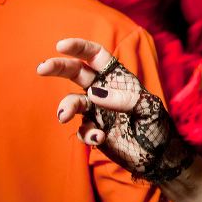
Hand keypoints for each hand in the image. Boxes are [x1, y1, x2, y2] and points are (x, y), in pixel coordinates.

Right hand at [38, 38, 193, 181]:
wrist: (159, 156)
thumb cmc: (157, 126)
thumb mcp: (147, 108)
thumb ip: (123, 99)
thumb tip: (94, 93)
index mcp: (118, 78)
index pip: (96, 56)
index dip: (79, 48)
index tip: (61, 45)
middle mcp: (103, 91)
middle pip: (77, 72)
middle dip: (59, 67)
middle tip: (42, 68)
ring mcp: (97, 111)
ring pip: (73, 102)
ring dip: (66, 106)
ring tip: (62, 116)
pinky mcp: (94, 131)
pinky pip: (82, 129)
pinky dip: (87, 133)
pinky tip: (99, 138)